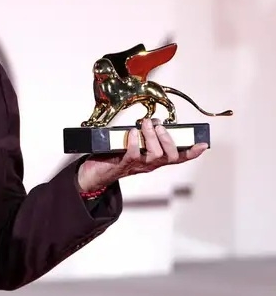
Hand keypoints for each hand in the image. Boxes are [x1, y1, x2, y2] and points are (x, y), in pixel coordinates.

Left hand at [77, 118, 207, 191]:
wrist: (93, 173)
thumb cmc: (114, 157)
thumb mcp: (133, 145)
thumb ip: (143, 136)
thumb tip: (150, 122)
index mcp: (155, 160)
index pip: (178, 158)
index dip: (191, 153)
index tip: (202, 144)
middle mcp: (149, 164)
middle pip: (170, 156)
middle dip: (168, 138)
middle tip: (158, 125)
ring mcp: (137, 166)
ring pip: (155, 154)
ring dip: (151, 136)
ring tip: (143, 124)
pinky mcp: (123, 165)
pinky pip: (134, 155)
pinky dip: (134, 142)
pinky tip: (132, 132)